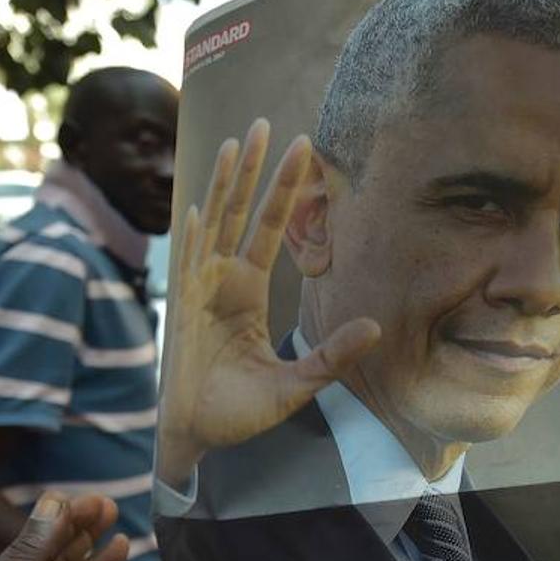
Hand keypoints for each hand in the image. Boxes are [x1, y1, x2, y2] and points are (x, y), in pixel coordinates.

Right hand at [157, 119, 379, 484]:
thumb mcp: (298, 384)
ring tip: (238, 142)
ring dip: (225, 184)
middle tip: (268, 123)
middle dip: (255, 169)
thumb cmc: (241, 412)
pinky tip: (201, 205)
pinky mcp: (183, 313)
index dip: (284, 191)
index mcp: (248, 293)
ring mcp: (200, 292)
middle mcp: (223, 282)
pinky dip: (194, 236)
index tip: (302, 152)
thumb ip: (332, 355)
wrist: (198, 437)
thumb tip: (375, 326)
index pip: (268, 229)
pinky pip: (188, 265)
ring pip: (214, 225)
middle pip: (241, 213)